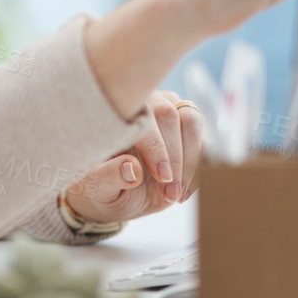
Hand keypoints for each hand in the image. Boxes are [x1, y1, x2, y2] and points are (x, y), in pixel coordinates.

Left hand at [62, 91, 204, 225]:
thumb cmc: (97, 185)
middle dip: (175, 158)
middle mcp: (142, 103)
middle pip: (170, 114)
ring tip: (176, 194)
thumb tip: (132, 170)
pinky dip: (199, 166)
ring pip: (191, 119)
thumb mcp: (95, 187)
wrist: (111, 192)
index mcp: (113, 110)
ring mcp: (167, 109)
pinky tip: (182, 192)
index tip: (162, 177)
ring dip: (191, 160)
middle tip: (170, 194)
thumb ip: (108, 177)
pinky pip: (202, 137)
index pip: (139, 117)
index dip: (156, 147)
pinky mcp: (185, 127)